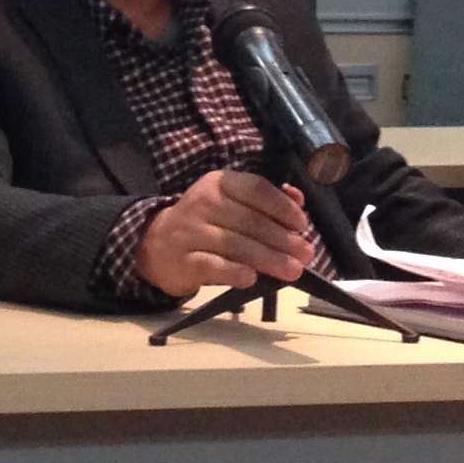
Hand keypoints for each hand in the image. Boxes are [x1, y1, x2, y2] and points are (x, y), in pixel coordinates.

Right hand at [138, 170, 314, 296]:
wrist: (157, 245)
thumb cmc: (205, 224)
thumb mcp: (231, 204)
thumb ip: (264, 202)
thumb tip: (298, 201)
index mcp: (220, 183)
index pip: (256, 189)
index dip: (282, 207)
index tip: (302, 224)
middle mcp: (204, 203)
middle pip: (250, 220)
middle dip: (283, 239)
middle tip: (306, 254)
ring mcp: (191, 231)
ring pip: (235, 244)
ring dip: (268, 258)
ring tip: (293, 270)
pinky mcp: (183, 260)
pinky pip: (211, 265)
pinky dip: (233, 272)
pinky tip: (252, 279)